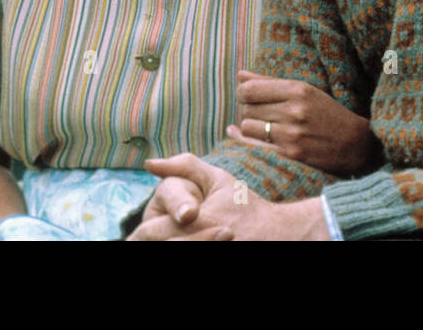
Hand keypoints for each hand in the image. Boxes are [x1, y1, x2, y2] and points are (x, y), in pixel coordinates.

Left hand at [125, 154, 327, 240]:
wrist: (281, 235)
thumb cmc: (246, 206)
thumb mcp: (219, 180)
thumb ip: (185, 166)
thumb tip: (150, 163)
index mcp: (197, 220)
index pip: (151, 231)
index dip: (142, 232)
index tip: (142, 233)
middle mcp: (202, 241)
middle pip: (161, 245)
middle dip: (150, 243)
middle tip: (144, 240)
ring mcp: (211, 250)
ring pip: (172, 252)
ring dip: (166, 246)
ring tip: (162, 242)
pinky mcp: (220, 260)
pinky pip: (190, 259)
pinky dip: (183, 251)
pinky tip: (180, 245)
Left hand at [226, 70, 376, 175]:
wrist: (354, 144)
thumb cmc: (327, 113)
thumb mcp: (304, 91)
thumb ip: (269, 82)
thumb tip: (240, 75)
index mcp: (298, 90)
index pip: (250, 90)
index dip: (243, 92)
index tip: (248, 95)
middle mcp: (294, 111)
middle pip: (248, 108)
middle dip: (250, 109)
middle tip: (262, 112)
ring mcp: (292, 134)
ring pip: (248, 127)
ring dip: (251, 127)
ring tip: (264, 126)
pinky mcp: (290, 155)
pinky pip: (254, 146)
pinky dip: (246, 141)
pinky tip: (244, 136)